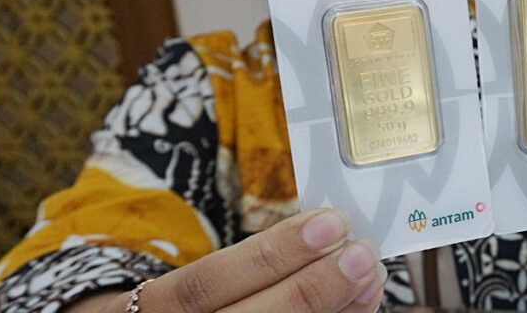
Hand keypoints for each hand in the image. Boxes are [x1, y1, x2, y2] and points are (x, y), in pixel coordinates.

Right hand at [69, 209, 385, 312]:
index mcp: (156, 310)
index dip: (270, 254)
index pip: (207, 282)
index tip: (328, 222)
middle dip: (310, 288)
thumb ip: (248, 261)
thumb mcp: (193, 280)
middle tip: (360, 253)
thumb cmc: (188, 307)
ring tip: (370, 277)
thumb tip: (324, 232)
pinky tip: (361, 306)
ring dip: (332, 311)